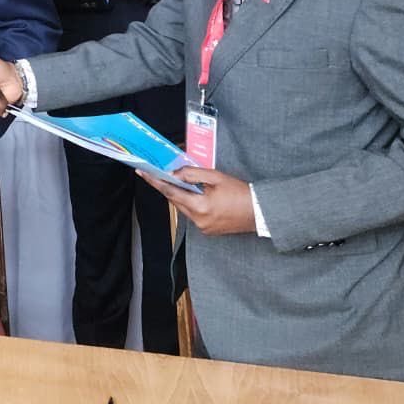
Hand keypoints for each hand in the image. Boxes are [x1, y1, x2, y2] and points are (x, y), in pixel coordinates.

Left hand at [137, 166, 256, 234]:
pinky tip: (194, 194)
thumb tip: (174, 173)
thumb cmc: (241, 193)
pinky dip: (190, 204)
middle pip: (175, 201)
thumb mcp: (216, 177)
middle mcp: (198, 220)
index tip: (143, 173)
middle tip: (158, 174)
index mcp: (200, 207)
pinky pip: (192, 214)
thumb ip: (192, 174)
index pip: (170, 192)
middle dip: (167, 187)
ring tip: (179, 181)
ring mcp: (203, 227)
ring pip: (183, 208)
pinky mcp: (208, 230)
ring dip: (180, 195)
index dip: (155, 181)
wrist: (260, 212)